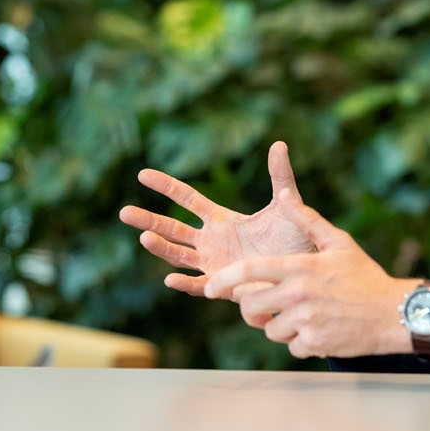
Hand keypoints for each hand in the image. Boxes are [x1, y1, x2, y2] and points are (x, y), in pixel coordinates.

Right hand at [118, 141, 315, 298]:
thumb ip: (280, 176)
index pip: (187, 199)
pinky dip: (185, 285)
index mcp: (221, 220)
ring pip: (179, 255)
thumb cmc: (295, 241)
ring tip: (143, 238)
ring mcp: (214, 264)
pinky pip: (200, 286)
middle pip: (173, 228)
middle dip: (148, 220)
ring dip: (161, 248)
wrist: (306, 275)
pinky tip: (169, 280)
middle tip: (123, 212)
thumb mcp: (287, 205)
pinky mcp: (225, 287)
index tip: (142, 174)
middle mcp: (212, 242)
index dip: (166, 186)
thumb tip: (279, 143)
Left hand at [204, 191, 416, 358]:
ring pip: (270, 328)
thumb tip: (285, 194)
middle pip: (250, 305)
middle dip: (251, 307)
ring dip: (279, 326)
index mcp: (299, 267)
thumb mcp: (338, 242)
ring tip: (302, 316)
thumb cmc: (365, 276)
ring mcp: (306, 320)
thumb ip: (307, 219)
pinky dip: (300, 342)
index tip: (211, 287)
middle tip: (264, 306)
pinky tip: (318, 330)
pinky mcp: (315, 343)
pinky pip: (291, 346)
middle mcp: (298, 294)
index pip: (250, 271)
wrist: (393, 312)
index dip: (224, 280)